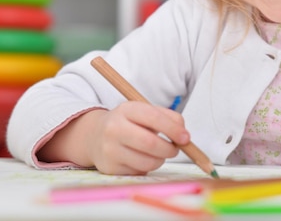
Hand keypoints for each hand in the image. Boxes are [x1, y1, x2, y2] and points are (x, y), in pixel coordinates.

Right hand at [38, 101, 190, 174]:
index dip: (173, 129)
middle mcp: (114, 128)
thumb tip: (184, 136)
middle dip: (170, 149)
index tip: (186, 138)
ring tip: (158, 153)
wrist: (94, 135)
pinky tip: (141, 158)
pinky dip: (147, 166)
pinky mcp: (110, 167)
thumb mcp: (143, 112)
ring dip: (160, 159)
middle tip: (175, 149)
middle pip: (151, 143)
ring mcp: (110, 149)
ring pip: (148, 161)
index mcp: (126, 109)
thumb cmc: (128, 122)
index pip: (154, 118)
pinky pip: (139, 171)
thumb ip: (167, 118)